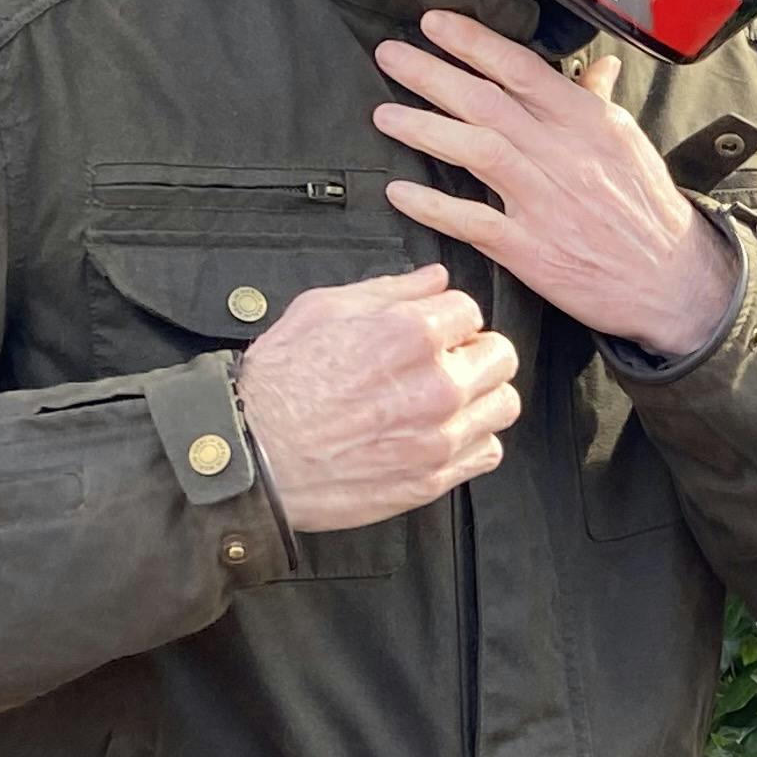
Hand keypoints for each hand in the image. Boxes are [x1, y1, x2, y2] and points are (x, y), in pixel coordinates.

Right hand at [232, 265, 518, 532]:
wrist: (253, 454)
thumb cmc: (278, 384)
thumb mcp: (322, 309)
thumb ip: (390, 290)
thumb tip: (434, 278)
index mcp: (411, 334)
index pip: (471, 311)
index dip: (450, 318)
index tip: (435, 330)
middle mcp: (435, 385)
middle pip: (501, 355)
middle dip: (476, 352)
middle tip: (448, 361)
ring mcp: (439, 436)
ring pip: (503, 405)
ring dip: (482, 396)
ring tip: (449, 399)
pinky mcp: (432, 478)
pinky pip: (487, 452)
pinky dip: (473, 441)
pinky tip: (443, 433)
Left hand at [371, 11, 738, 358]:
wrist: (674, 280)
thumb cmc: (648, 209)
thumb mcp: (630, 144)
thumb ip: (601, 101)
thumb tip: (598, 65)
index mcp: (588, 121)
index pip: (522, 69)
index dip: (473, 43)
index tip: (435, 23)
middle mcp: (564, 154)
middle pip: (486, 102)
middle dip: (431, 74)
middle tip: (388, 55)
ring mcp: (546, 202)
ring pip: (477, 151)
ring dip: (425, 129)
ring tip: (385, 115)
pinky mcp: (532, 250)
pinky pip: (473, 221)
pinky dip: (433, 206)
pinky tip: (400, 192)